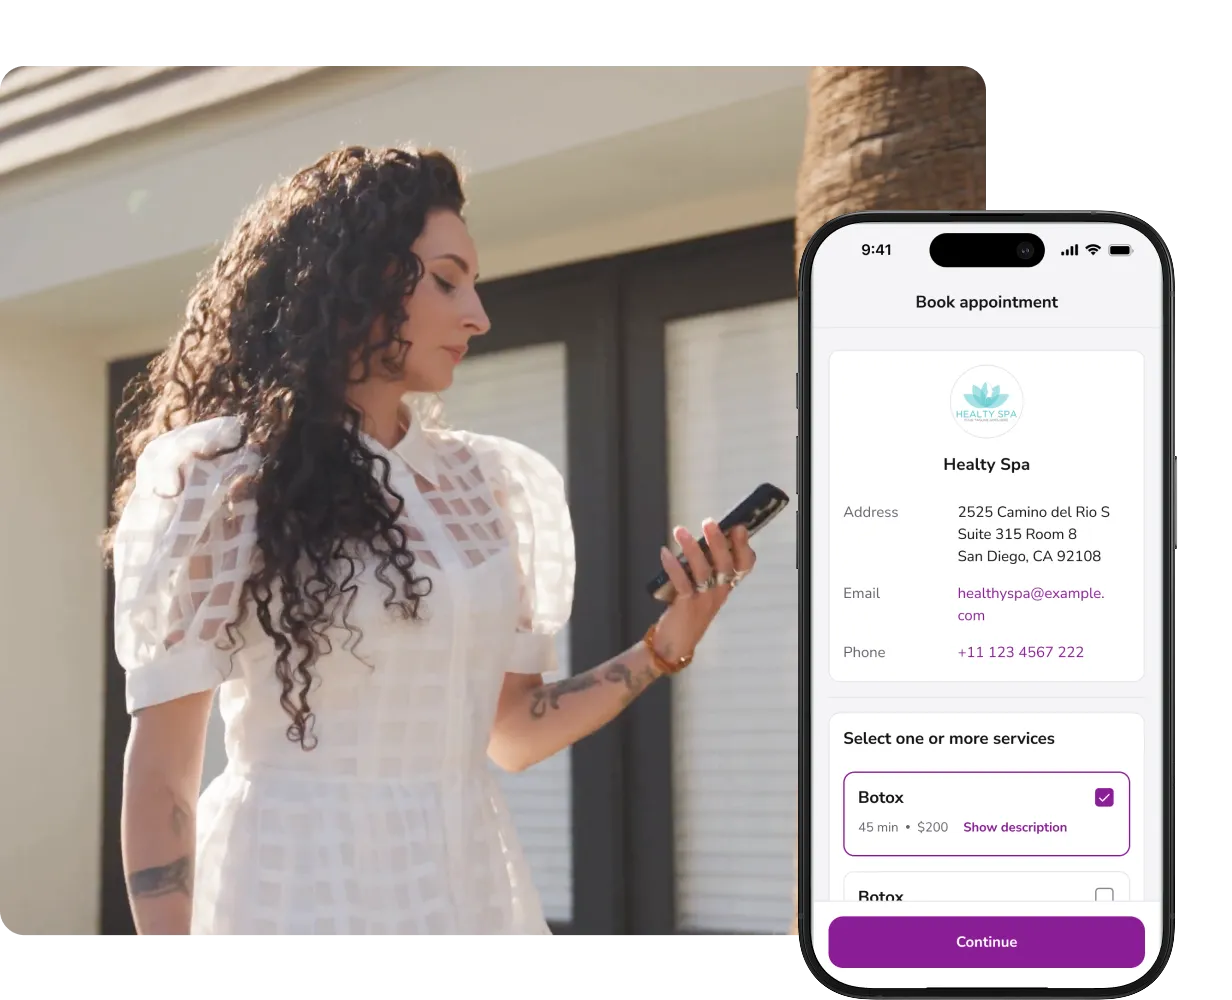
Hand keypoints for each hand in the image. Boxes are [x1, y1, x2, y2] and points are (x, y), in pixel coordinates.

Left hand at [651, 519, 756, 668]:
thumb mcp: (701, 587)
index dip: (743, 547)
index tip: (739, 527)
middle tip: (709, 522)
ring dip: (691, 549)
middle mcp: (719, 592)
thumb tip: (698, 536)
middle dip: (718, 542)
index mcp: (725, 586)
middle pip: (724, 564)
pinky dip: (673, 567)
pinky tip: (665, 553)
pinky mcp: (687, 607)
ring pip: (703, 571)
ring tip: (680, 531)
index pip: (744, 566)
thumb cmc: (687, 611)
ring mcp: (704, 601)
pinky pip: (682, 584)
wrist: (674, 644)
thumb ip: (704, 566)